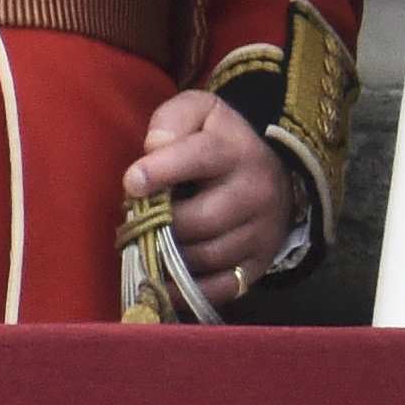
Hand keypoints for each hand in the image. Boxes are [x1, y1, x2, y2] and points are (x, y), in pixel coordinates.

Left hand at [132, 90, 289, 299]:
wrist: (273, 174)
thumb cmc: (219, 142)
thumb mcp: (200, 114)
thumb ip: (173, 120)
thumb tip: (153, 147)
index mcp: (235, 151)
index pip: (201, 157)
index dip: (164, 170)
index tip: (131, 182)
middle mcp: (256, 192)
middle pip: (201, 219)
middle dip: (159, 224)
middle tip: (134, 223)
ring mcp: (262, 232)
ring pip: (207, 256)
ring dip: (169, 256)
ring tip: (147, 245)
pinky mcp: (259, 263)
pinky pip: (221, 288)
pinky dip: (187, 290)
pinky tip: (163, 281)